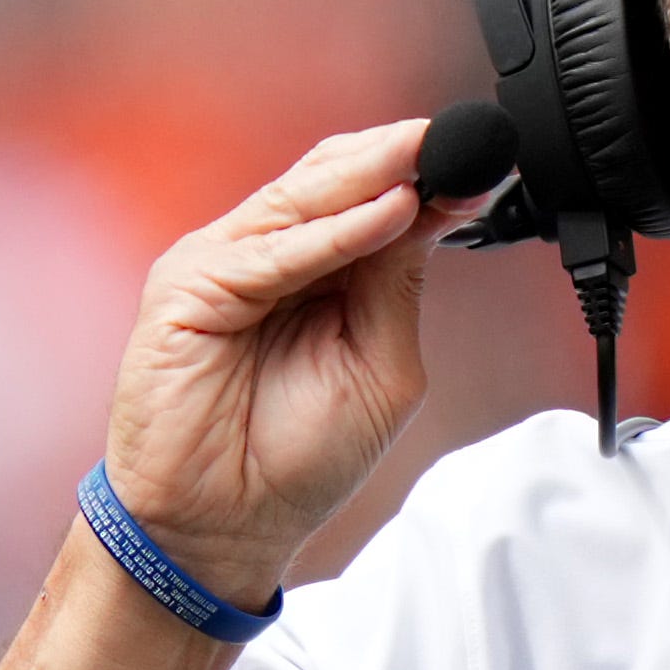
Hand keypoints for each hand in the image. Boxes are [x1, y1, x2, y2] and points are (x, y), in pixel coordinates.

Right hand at [101, 124, 432, 613]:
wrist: (221, 528)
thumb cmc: (290, 461)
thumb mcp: (377, 364)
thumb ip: (396, 285)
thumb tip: (431, 207)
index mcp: (309, 272)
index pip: (365, 199)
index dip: (423, 176)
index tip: (484, 160)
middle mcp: (264, 258)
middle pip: (330, 181)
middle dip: (400, 159)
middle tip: (461, 141)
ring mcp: (221, 268)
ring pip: (301, 201)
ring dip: (370, 177)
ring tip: (428, 156)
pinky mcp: (185, 290)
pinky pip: (270, 252)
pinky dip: (333, 232)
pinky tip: (387, 215)